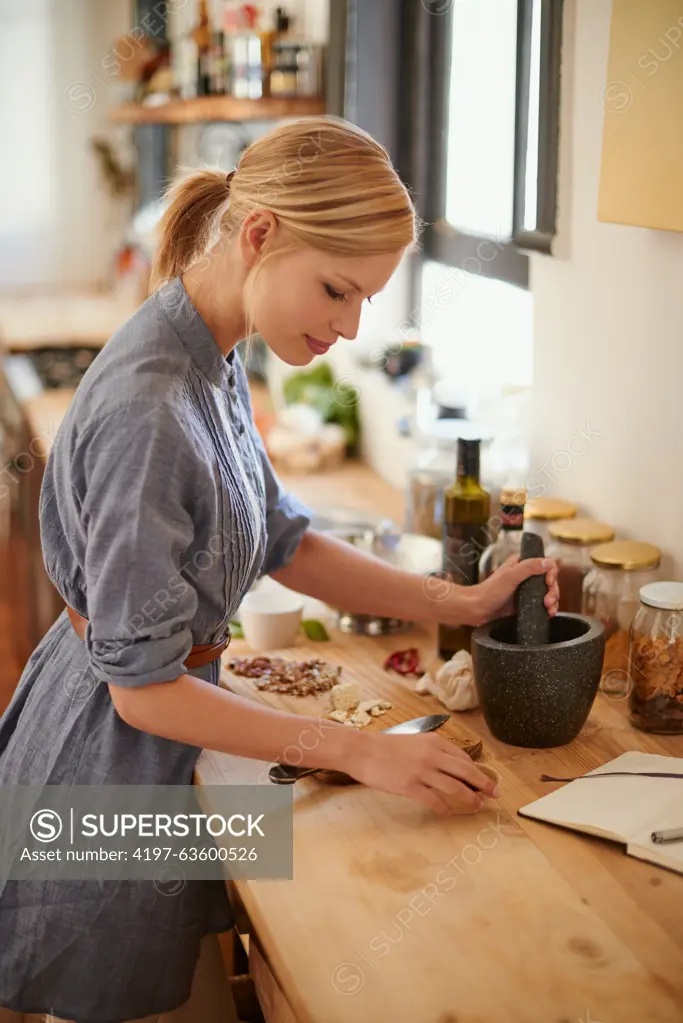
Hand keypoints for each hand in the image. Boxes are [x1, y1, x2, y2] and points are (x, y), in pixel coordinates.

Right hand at [348, 731, 499, 814]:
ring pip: (455, 787)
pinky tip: (448, 813)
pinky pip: (434, 800)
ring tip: (478, 806)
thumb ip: (432, 751)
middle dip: (484, 785)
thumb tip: (450, 766)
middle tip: (495, 794)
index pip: (464, 758)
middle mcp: (432, 755)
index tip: (486, 781)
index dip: (478, 771)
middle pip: (466, 772)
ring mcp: (421, 771)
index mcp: (434, 742)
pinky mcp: (410, 786)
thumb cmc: (385, 746)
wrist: (361, 750)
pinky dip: (444, 809)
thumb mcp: (414, 741)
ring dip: (470, 799)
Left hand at [464, 555, 558, 626]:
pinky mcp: (525, 603)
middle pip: (550, 580)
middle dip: (553, 591)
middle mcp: (525, 575)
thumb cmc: (489, 591)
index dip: (551, 574)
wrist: (477, 610)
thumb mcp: (510, 576)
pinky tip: (549, 614)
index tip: (548, 583)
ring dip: (553, 601)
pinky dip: (549, 608)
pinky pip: (542, 604)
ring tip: (548, 609)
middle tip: (547, 601)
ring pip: (548, 592)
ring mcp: (526, 590)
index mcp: (521, 563)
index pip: (546, 563)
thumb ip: (529, 567)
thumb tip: (549, 562)